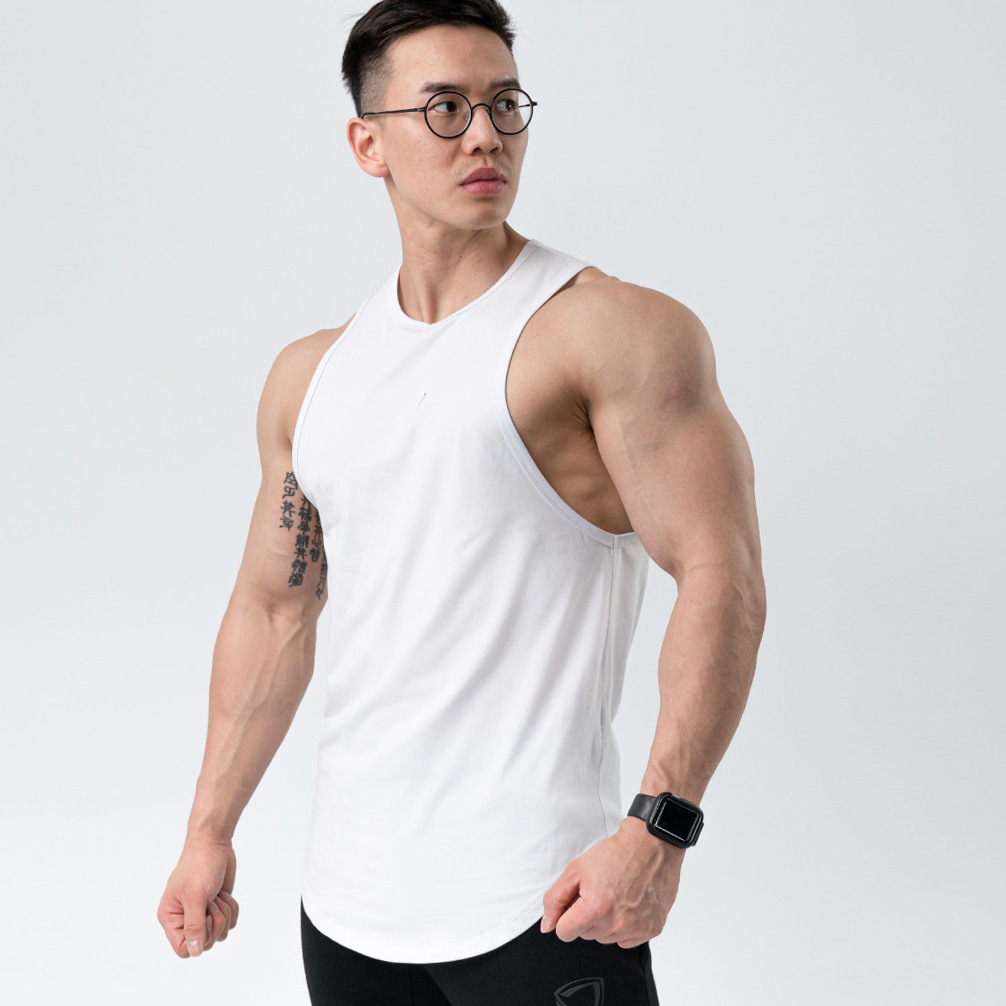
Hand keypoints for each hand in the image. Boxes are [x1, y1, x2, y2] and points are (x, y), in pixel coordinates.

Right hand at [157, 838, 238, 957]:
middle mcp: (185, 920)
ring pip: (221, 934)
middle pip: (205, 944)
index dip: (198, 940)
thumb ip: (194, 926)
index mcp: (171, 918)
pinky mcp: (218, 908)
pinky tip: (223, 894)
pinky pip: (231, 922)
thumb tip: (194, 954)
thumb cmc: (199, 866)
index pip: (183, 949)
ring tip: (216, 896)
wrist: (214, 844)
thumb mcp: (195, 896)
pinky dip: (232, 908)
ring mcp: (203, 914)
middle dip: (215, 922)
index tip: (204, 919)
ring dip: (225, 914)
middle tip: (211, 902)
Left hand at [540, 817, 683, 948]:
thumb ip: (555, 899)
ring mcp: (637, 928)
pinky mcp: (653, 929)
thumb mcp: (575, 869)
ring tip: (613, 896)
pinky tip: (628, 905)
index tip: (575, 901)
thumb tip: (547, 925)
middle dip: (585, 916)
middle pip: (585, 935)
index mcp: (596, 908)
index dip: (566, 915)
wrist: (650, 845)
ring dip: (604, 923)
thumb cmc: (614, 854)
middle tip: (597, 892)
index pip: (565, 932)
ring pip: (605, 939)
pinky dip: (624, 927)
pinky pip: (626, 941)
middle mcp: (617, 923)